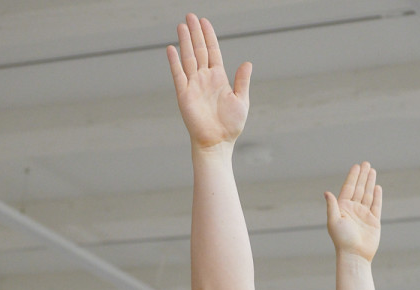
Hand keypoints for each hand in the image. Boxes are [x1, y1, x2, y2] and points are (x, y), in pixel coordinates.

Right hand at [166, 14, 251, 149]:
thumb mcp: (241, 100)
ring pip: (188, 58)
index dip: (209, 36)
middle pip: (199, 50)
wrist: (217, 142)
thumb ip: (242, 81)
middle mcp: (205, 79)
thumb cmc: (231, 126)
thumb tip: (247, 63)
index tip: (204, 22)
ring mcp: (193, 85)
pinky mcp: (184, 95)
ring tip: (182, 25)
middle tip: (190, 16)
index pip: (212, 52)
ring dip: (185, 41)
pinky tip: (172, 48)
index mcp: (219, 79)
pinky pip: (178, 75)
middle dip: (195, 33)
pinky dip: (175, 62)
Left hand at [325, 162, 381, 261]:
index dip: (352, 177)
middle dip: (362, 176)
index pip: (348, 189)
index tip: (356, 166)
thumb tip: (326, 192)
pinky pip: (376, 205)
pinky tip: (377, 187)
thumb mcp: (334, 222)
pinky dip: (377, 196)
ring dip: (369, 182)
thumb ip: (332, 206)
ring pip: (367, 194)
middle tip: (366, 163)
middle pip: (358, 189)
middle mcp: (353, 210)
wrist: (355, 255)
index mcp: (343, 208)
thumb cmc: (342, 240)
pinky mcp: (373, 221)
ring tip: (372, 170)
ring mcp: (364, 215)